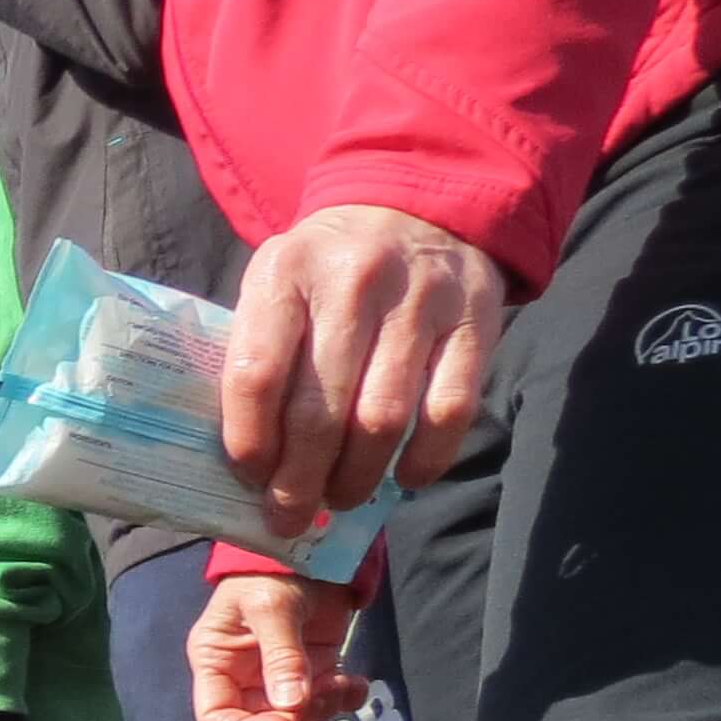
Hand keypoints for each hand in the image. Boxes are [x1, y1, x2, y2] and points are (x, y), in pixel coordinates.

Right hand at [188, 572, 366, 720]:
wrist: (312, 547)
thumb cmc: (273, 570)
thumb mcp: (272, 608)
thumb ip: (281, 656)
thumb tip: (291, 705)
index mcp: (216, 662)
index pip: (216, 717)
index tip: (283, 719)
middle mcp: (243, 676)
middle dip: (295, 719)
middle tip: (324, 696)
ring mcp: (279, 676)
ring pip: (296, 718)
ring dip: (324, 709)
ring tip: (344, 682)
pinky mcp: (312, 671)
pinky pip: (326, 702)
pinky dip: (345, 700)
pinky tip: (356, 683)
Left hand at [221, 205, 505, 533]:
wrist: (421, 204)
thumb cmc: (327, 267)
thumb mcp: (275, 282)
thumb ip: (257, 349)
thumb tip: (245, 456)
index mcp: (285, 273)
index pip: (256, 374)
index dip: (249, 440)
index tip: (249, 478)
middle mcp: (352, 283)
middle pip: (319, 409)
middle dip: (299, 479)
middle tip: (290, 516)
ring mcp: (419, 302)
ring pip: (383, 418)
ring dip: (357, 477)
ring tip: (339, 500)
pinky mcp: (476, 321)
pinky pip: (450, 409)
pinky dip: (426, 457)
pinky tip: (404, 480)